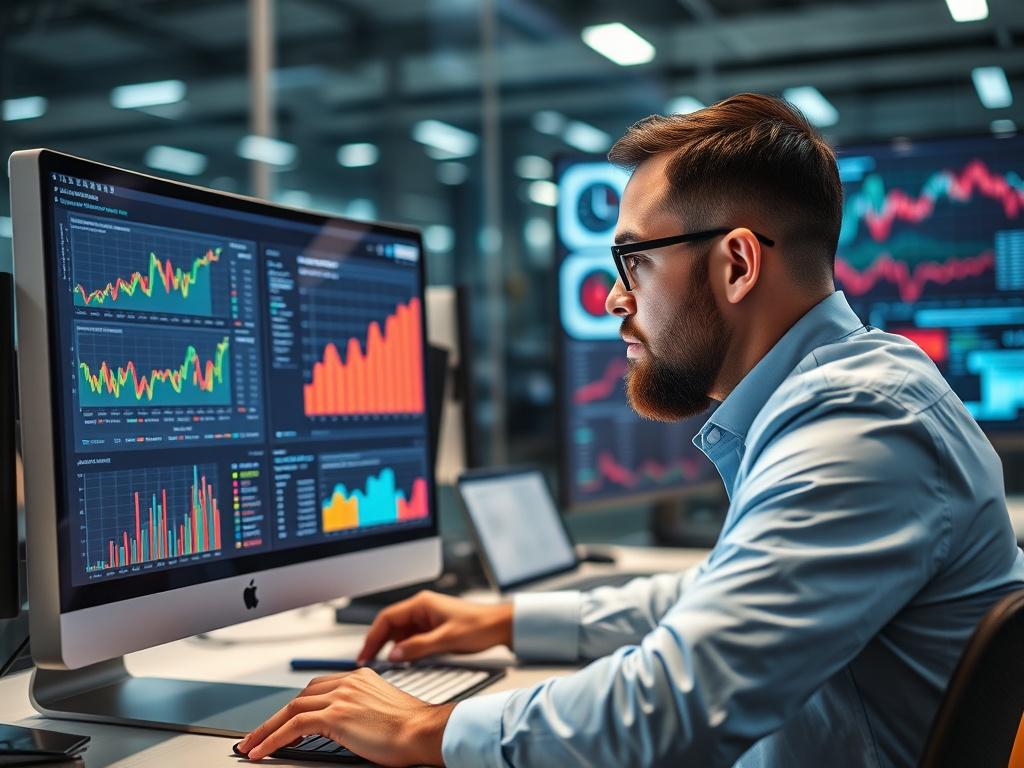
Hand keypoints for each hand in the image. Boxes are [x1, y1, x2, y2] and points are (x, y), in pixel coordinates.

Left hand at [237, 667, 454, 765]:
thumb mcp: (383, 710)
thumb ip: (361, 710)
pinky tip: (263, 751)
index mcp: (360, 678)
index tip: (283, 721)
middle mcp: (348, 682)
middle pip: (301, 696)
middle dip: (275, 716)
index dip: (296, 706)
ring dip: (267, 729)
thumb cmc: (411, 728)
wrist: (423, 731)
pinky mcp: (335, 716)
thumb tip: (346, 728)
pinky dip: (273, 739)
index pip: (318, 688)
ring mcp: (341, 697)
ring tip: (252, 745)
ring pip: (292, 710)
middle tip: (258, 733)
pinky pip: (294, 727)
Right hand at [358, 590, 512, 663]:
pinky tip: (402, 662)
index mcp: (422, 604)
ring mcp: (427, 618)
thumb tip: (394, 655)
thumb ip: (418, 647)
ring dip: (392, 647)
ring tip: (382, 665)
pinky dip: (405, 650)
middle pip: (391, 625)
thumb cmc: (479, 626)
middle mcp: (422, 608)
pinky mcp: (434, 628)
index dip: (373, 637)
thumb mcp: (446, 640)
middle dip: (378, 643)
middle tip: (367, 662)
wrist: (501, 626)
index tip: (365, 654)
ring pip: (401, 633)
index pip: (387, 618)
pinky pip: (412, 638)